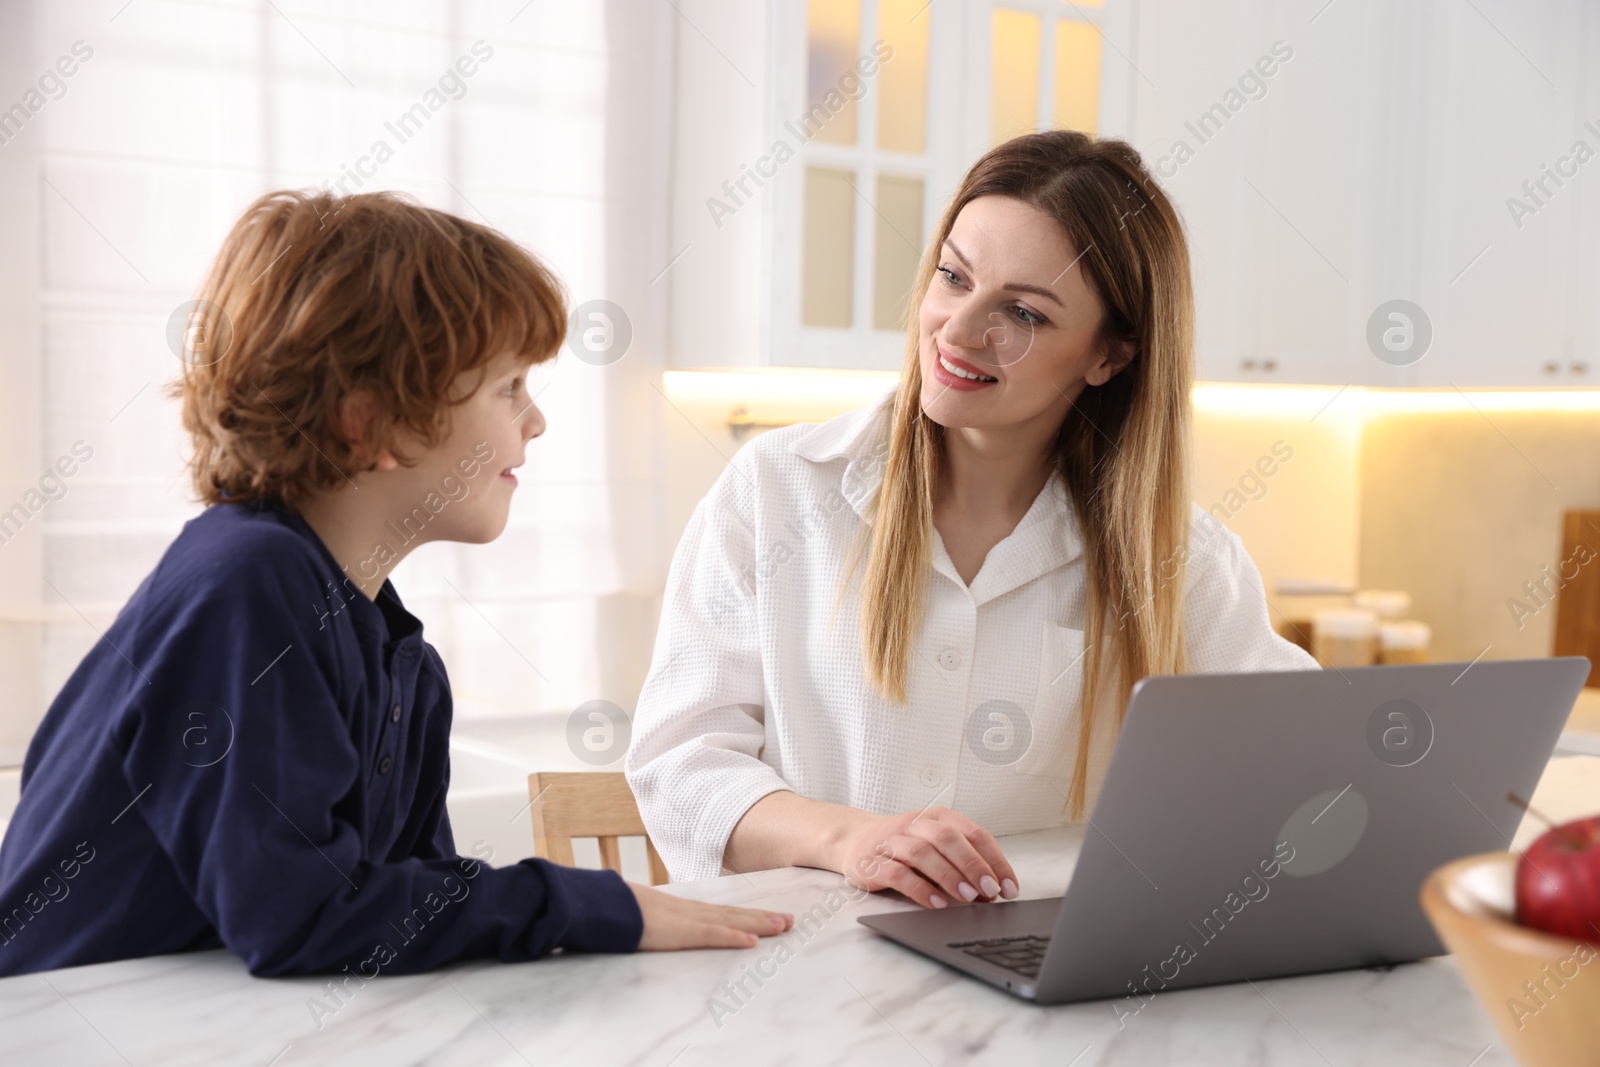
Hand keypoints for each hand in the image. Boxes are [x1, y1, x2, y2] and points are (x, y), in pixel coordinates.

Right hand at [630, 883, 793, 950]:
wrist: (605, 906)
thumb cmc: (623, 913)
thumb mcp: (651, 919)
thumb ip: (666, 924)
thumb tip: (671, 929)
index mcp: (687, 910)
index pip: (727, 911)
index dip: (752, 914)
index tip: (775, 916)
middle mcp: (694, 911)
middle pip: (736, 913)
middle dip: (765, 916)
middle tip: (792, 920)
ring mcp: (688, 919)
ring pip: (731, 920)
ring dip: (759, 923)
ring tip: (783, 925)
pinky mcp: (680, 931)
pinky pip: (711, 934)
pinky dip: (733, 936)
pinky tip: (751, 940)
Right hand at [834, 807, 1018, 909]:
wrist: (853, 840)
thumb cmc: (904, 847)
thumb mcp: (935, 846)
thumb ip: (961, 863)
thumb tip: (993, 891)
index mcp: (936, 816)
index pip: (973, 833)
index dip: (994, 859)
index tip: (1009, 886)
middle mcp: (915, 824)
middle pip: (948, 838)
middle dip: (973, 865)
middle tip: (991, 890)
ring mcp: (892, 842)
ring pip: (923, 853)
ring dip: (949, 876)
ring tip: (968, 898)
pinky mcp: (873, 862)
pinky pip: (898, 873)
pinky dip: (920, 889)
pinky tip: (937, 903)